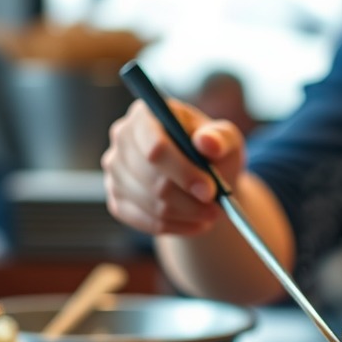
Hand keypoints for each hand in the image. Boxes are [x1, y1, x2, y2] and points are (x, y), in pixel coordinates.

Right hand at [101, 97, 246, 236]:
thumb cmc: (213, 152)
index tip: (210, 190)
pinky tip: (196, 223)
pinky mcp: (116, 199)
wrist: (203, 178)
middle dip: (187, 198)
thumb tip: (207, 142)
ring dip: (186, 214)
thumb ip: (221, 138)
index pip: (155, 147)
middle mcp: (122, 138)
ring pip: (150, 203)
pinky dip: (175, 226)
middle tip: (216, 209)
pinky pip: (144, 221)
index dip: (183, 171)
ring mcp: (115, 170)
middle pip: (150, 178)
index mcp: (146, 114)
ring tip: (211, 214)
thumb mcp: (226, 139)